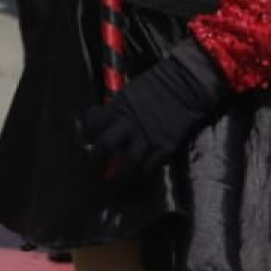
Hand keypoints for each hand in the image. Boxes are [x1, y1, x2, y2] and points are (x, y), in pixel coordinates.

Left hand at [78, 37, 228, 176]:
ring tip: (115, 187)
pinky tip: (139, 178)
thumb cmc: (158, 83)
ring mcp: (147, 137)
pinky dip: (142, 175)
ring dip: (119, 178)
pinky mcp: (164, 146)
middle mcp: (129, 124)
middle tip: (93, 172)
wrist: (185, 83)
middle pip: (104, 146)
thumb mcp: (130, 91)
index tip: (85, 141)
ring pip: (127, 164)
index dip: (86, 134)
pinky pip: (149, 167)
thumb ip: (117, 108)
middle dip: (96, 161)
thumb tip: (106, 122)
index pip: (93, 123)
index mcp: (118, 107)